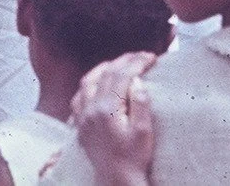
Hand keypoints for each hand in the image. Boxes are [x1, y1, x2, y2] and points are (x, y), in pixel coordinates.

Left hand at [71, 51, 156, 185]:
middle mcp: (90, 108)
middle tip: (140, 56)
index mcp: (107, 109)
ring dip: (104, 68)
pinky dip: (90, 83)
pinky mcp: (80, 122)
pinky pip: (79, 95)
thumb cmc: (134, 158)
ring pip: (88, 81)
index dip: (136, 62)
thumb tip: (136, 80)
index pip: (121, 76)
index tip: (151, 56)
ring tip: (120, 64)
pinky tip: (98, 83)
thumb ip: (140, 104)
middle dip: (123, 61)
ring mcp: (82, 114)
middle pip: (104, 74)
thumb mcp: (143, 132)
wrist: (116, 178)